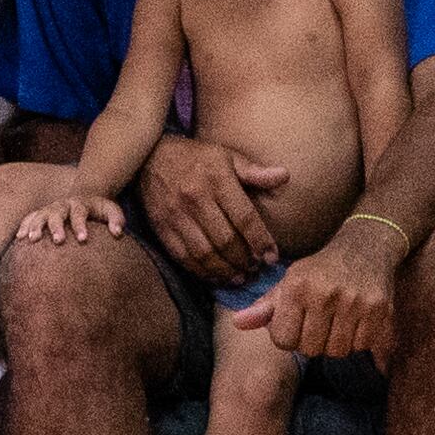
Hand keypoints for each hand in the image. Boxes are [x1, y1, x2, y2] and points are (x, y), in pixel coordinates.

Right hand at [17, 193, 130, 246]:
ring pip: (40, 215)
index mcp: (80, 204)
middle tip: (58, 241)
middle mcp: (63, 205)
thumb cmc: (98, 210)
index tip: (83, 239)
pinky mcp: (41, 213)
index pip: (80, 213)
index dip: (81, 226)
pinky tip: (20, 238)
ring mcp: (50, 208)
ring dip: (36, 226)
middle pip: (57, 213)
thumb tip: (118, 233)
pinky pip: (30, 217)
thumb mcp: (111, 210)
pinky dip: (24, 226)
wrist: (83, 197)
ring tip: (32, 240)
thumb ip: (116, 220)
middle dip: (56, 227)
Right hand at [133, 135, 287, 279]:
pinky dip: (202, 272)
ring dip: (226, 271)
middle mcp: (196, 198)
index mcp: (216, 179)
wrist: (150, 157)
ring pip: (205, 253)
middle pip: (226, 240)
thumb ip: (255, 172)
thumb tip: (284, 176)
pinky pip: (184, 257)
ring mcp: (176, 215)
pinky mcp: (162, 228)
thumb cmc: (196, 158)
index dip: (261, 241)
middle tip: (256, 268)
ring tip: (241, 277)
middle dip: (245, 260)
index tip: (272, 256)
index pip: (244, 217)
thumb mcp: (227, 156)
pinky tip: (217, 276)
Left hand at [230, 225, 401, 363]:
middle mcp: (325, 294)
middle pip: (312, 349)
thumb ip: (264, 307)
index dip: (289, 336)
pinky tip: (355, 321)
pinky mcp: (380, 309)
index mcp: (297, 287)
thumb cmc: (320, 271)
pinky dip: (359, 340)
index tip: (298, 323)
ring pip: (339, 351)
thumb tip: (238, 323)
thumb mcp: (289, 282)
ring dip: (336, 342)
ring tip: (337, 322)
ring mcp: (354, 302)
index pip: (284, 340)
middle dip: (313, 341)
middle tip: (320, 323)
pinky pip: (362, 345)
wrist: (365, 248)